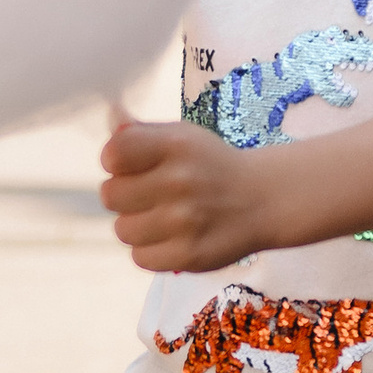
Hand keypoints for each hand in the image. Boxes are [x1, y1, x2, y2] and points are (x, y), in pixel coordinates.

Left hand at [100, 116, 271, 273]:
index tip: (131, 164)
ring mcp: (185, 222)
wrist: (263, 199)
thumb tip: (109, 115)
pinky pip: (140, 257)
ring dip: (137, 224)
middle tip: (150, 193)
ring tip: (163, 216)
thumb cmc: (210, 165)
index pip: (113, 154)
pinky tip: (172, 236)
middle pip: (110, 195)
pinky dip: (151, 250)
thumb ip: (138, 131)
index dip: (115, 161)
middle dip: (124, 194)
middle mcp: (180, 181)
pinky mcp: (189, 255)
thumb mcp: (181, 136)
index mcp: (175, 145)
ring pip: (122, 230)